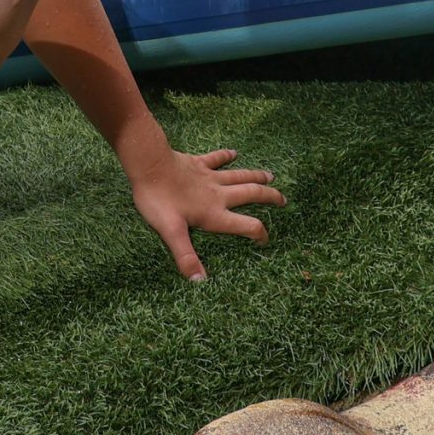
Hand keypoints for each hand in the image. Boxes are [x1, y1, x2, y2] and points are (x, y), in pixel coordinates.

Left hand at [126, 146, 283, 281]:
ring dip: (256, 176)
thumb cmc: (159, 199)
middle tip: (284, 200)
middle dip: (269, 197)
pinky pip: (216, 159)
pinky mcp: (197, 163)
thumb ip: (186, 256)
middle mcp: (217, 194)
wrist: (149, 165)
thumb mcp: (172, 232)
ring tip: (271, 176)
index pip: (246, 225)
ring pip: (239, 176)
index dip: (259, 233)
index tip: (266, 239)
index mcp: (214, 213)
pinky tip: (234, 152)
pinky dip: (226, 156)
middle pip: (251, 194)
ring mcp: (208, 176)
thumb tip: (200, 282)